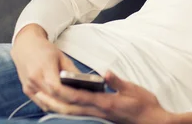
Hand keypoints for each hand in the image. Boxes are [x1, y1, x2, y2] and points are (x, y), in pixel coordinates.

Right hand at [10, 24, 81, 110]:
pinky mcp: (27, 91)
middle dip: (69, 103)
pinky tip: (64, 103)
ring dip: (62, 106)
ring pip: (48, 104)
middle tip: (83, 104)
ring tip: (76, 105)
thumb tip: (85, 84)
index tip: (82, 97)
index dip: (70, 95)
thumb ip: (72, 71)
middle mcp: (34, 79)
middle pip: (53, 98)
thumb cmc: (45, 49)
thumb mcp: (61, 56)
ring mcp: (29, 87)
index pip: (57, 88)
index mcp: (43, 68)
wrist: (25, 46)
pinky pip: (42, 104)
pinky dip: (53, 105)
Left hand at [36, 71, 191, 123]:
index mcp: (106, 103)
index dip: (64, 91)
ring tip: (42, 97)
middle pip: (70, 108)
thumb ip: (117, 82)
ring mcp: (99, 117)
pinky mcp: (101, 118)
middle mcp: (99, 112)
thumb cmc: (145, 105)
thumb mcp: (133, 90)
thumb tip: (105, 73)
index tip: (51, 84)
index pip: (80, 97)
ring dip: (55, 106)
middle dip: (52, 101)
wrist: (153, 122)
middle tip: (38, 92)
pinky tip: (60, 104)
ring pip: (72, 113)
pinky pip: (79, 114)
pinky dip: (67, 109)